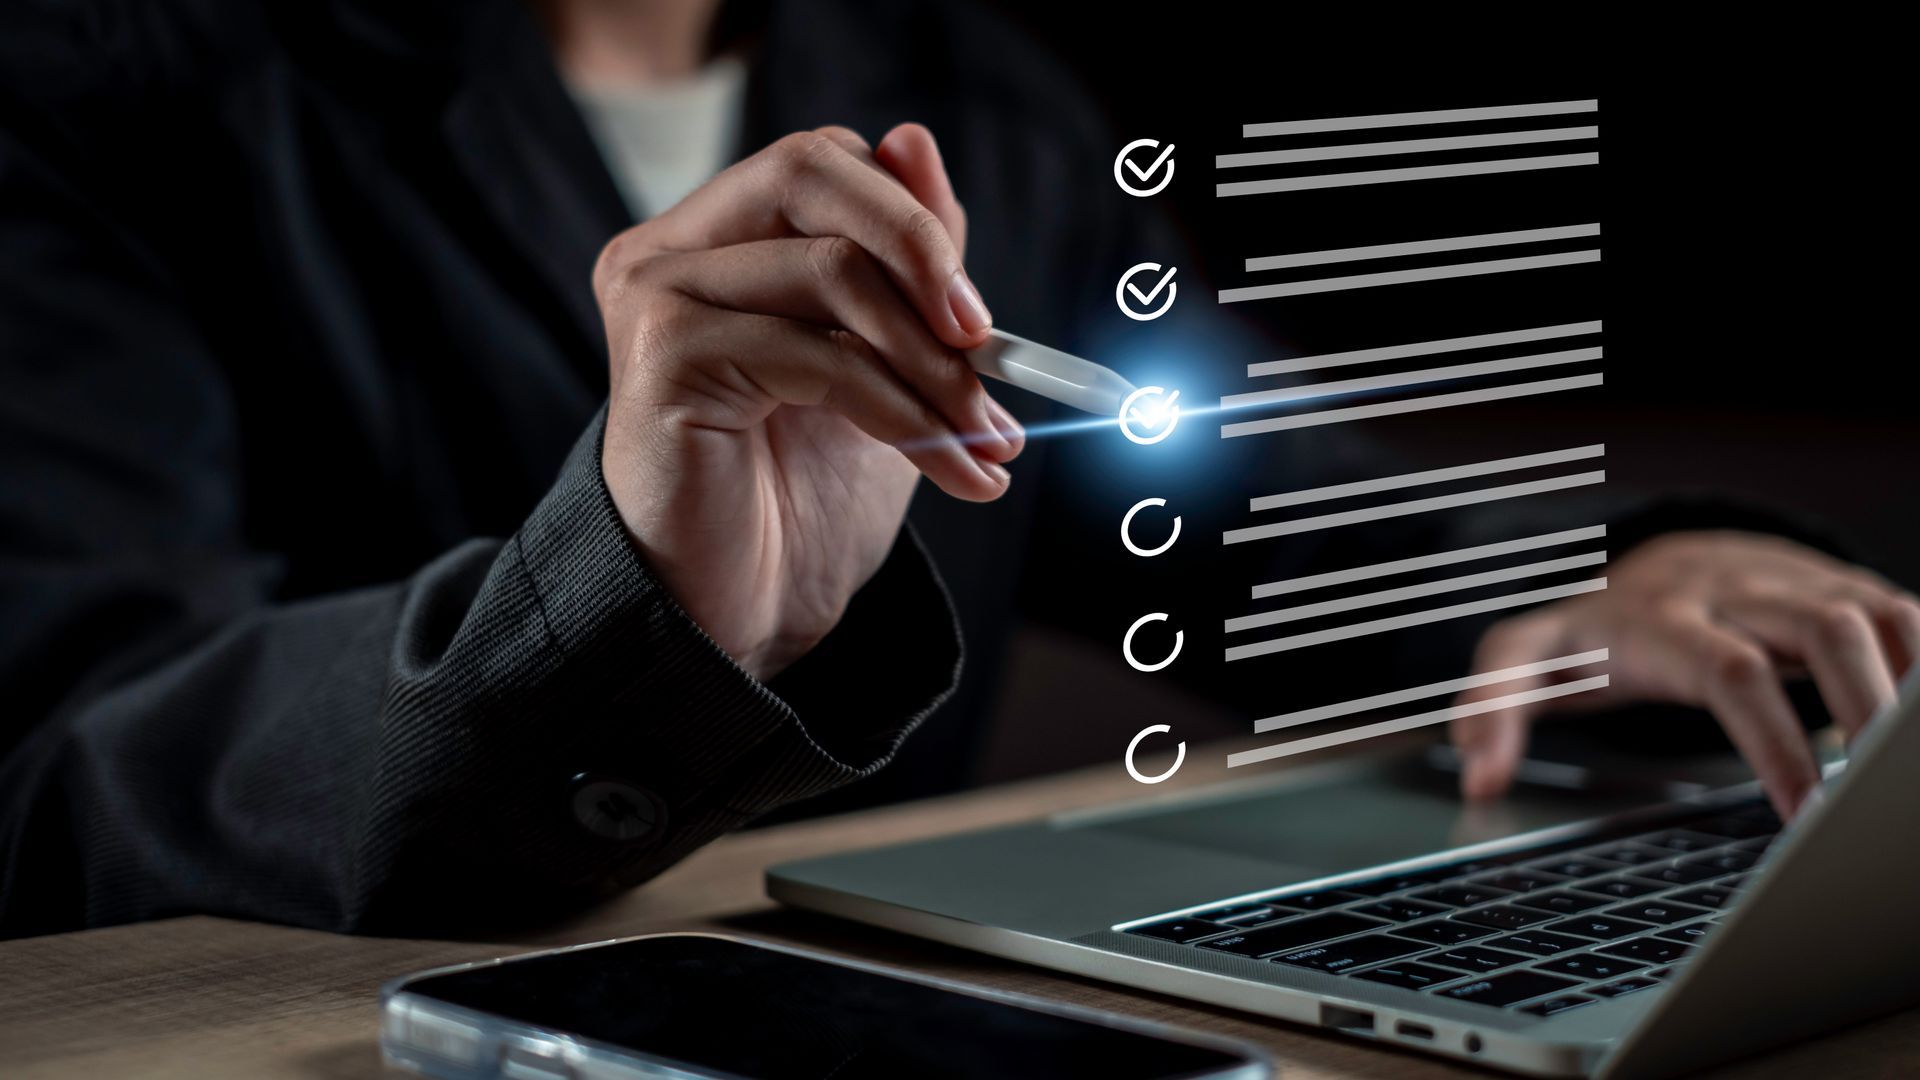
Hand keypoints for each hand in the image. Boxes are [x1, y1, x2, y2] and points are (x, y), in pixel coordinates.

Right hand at [592, 124, 1023, 679]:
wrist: (731, 618)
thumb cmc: (796, 497)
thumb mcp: (881, 366)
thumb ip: (902, 264)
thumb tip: (917, 140)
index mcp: (716, 238)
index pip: (826, 166)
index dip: (915, 218)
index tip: (984, 318)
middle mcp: (669, 249)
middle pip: (812, 172)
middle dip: (923, 251)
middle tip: (989, 344)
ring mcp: (657, 296)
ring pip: (831, 272)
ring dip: (934, 363)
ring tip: (986, 440)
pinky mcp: (664, 358)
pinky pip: (818, 356)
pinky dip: (903, 412)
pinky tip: (952, 470)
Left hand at [1451, 531, 1918, 816]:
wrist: (1651, 559)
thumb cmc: (1592, 628)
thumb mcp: (1526, 656)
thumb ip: (1492, 707)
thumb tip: (1477, 776)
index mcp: (1662, 618)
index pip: (1731, 673)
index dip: (1773, 741)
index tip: (1801, 815)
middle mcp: (1738, 590)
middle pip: (1825, 628)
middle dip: (1866, 707)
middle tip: (1876, 799)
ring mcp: (1796, 582)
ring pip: (1878, 613)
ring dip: (1906, 685)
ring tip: (1904, 771)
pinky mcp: (1839, 587)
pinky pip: (1901, 613)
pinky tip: (1915, 729)